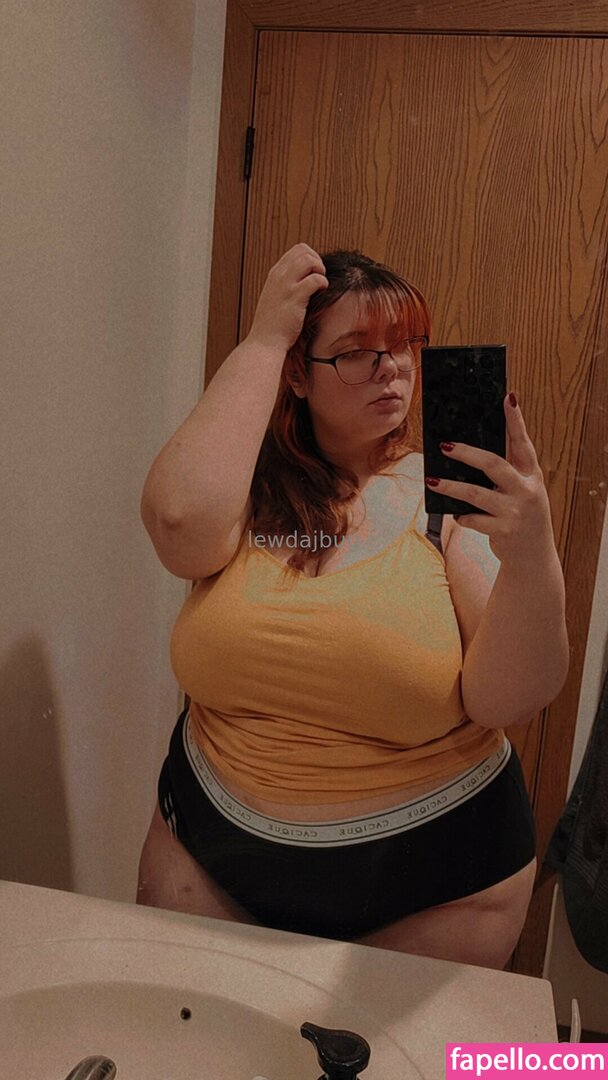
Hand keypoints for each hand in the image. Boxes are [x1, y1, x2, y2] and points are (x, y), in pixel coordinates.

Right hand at [246, 243, 328, 353]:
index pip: (296, 250)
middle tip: (319, 278)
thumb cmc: (273, 326)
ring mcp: (285, 286)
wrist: (265, 343)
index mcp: (274, 275)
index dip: (310, 258)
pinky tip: (321, 293)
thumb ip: (286, 287)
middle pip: (303, 250)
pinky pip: (315, 279)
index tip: (314, 273)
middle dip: (317, 261)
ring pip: (308, 260)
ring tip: (320, 285)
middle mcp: (278, 276)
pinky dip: (323, 283)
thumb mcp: (276, 299)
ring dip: (320, 270)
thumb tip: (304, 279)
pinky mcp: (294, 297)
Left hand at [425, 393, 556, 567]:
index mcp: (531, 476)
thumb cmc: (522, 518)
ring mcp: (514, 511)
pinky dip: (462, 516)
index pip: (523, 443)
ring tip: (432, 480)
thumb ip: (505, 476)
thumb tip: (465, 455)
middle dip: (466, 453)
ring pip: (475, 493)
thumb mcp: (523, 493)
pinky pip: (472, 519)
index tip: (508, 398)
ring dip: (450, 486)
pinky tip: (458, 515)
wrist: (534, 558)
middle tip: (444, 445)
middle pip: (493, 464)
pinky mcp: (502, 531)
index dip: (516, 420)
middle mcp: (526, 490)